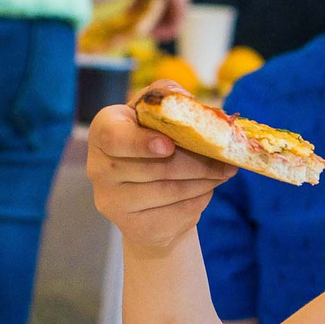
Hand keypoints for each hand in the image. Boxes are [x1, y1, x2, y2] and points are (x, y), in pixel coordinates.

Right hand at [86, 86, 233, 255]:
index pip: (112, 137)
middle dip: (197, 163)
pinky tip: (207, 189)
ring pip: (169, 191)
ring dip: (204, 181)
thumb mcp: (156, 114)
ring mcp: (112, 201)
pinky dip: (199, 199)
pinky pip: (175, 212)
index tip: (169, 145)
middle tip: (225, 160)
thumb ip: (167, 97)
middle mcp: (98, 168)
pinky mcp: (132, 227)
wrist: (146, 197)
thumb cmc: (155, 144)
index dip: (141, 142)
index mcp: (103, 131)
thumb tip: (189, 102)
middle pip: (155, 168)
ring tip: (223, 173)